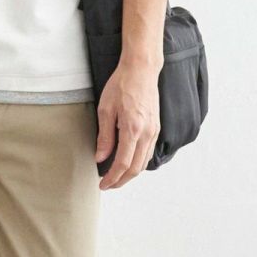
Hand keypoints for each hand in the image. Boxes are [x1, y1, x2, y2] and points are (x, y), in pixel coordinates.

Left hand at [94, 56, 160, 188]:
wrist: (141, 70)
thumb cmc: (122, 85)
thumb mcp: (105, 110)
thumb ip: (104, 136)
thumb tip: (100, 157)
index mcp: (132, 130)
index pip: (122, 164)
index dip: (112, 178)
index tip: (102, 184)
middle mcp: (146, 134)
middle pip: (135, 168)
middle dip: (121, 181)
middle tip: (108, 185)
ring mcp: (154, 131)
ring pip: (143, 162)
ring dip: (130, 174)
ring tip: (116, 177)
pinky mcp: (156, 128)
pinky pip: (148, 152)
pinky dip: (138, 163)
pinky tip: (128, 162)